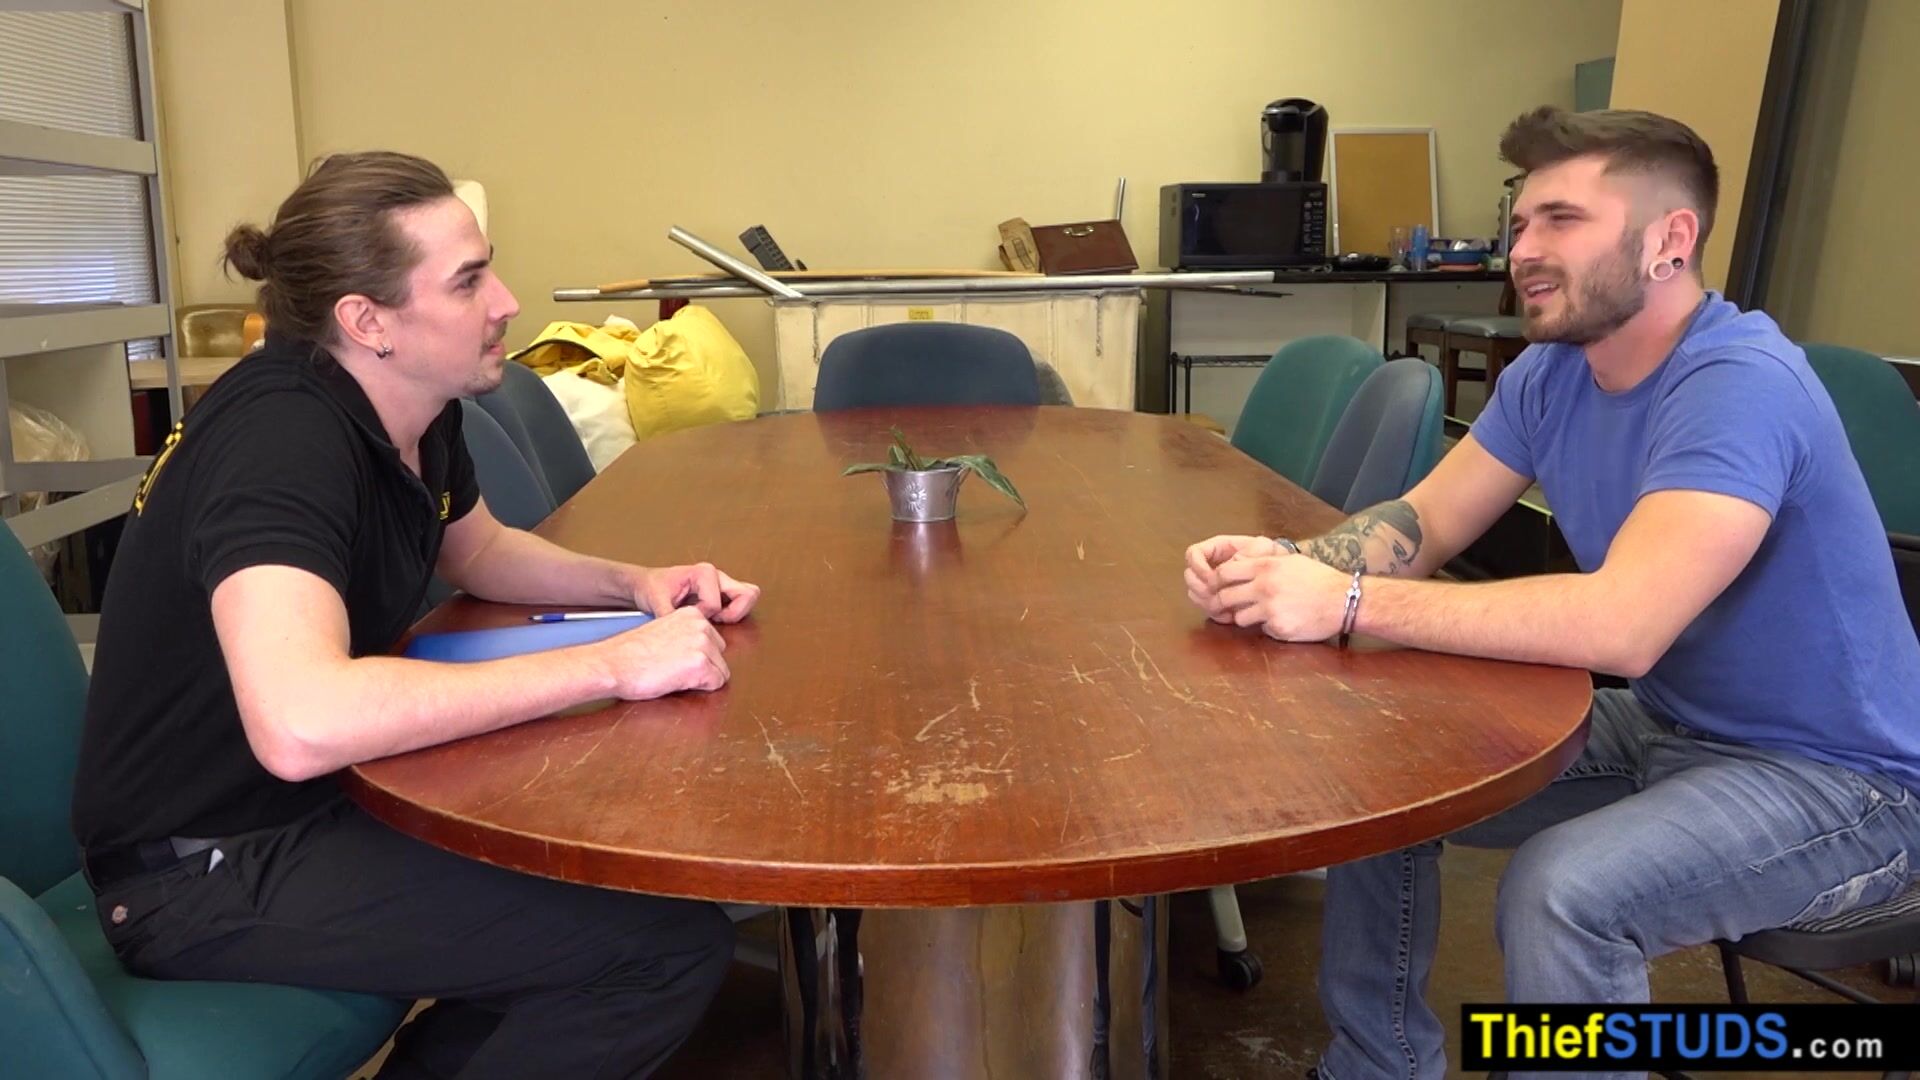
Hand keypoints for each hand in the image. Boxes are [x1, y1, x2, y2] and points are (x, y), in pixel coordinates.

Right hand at [601, 607, 730, 698]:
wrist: (613, 663)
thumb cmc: (630, 652)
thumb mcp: (664, 631)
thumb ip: (685, 636)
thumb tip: (697, 650)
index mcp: (692, 615)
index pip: (713, 642)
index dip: (696, 656)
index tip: (676, 658)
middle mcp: (701, 625)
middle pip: (720, 657)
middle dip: (703, 667)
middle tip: (674, 669)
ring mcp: (703, 644)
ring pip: (720, 671)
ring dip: (701, 678)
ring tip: (673, 674)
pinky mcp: (701, 665)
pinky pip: (716, 684)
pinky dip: (700, 689)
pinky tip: (677, 682)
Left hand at [631, 563, 761, 622]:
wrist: (647, 583)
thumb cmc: (652, 586)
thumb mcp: (656, 600)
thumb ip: (668, 615)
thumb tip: (676, 633)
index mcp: (703, 573)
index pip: (715, 603)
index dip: (702, 616)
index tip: (687, 615)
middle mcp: (717, 575)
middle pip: (747, 594)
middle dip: (734, 613)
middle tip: (715, 620)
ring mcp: (722, 583)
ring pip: (748, 597)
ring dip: (736, 613)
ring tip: (716, 619)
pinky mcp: (722, 592)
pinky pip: (740, 601)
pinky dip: (733, 613)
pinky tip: (714, 618)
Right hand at [1183, 535, 1282, 621]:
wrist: (1286, 577)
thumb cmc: (1274, 557)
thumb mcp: (1263, 549)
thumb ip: (1246, 554)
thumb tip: (1230, 565)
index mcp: (1218, 548)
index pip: (1193, 554)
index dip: (1198, 566)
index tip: (1211, 578)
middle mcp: (1211, 566)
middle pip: (1190, 577)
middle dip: (1201, 588)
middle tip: (1217, 596)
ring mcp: (1214, 584)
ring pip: (1195, 594)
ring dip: (1206, 602)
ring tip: (1225, 607)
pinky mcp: (1220, 600)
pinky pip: (1208, 608)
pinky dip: (1215, 613)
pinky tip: (1230, 616)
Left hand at [1207, 552, 1350, 641]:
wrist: (1344, 600)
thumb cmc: (1318, 578)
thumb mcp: (1289, 560)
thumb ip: (1262, 562)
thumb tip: (1236, 563)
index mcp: (1265, 567)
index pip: (1224, 573)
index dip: (1217, 581)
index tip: (1219, 586)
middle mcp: (1264, 587)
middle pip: (1224, 597)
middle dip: (1223, 603)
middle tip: (1227, 606)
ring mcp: (1270, 609)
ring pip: (1238, 618)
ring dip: (1245, 617)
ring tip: (1260, 613)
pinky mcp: (1278, 628)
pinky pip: (1261, 630)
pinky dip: (1267, 627)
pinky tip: (1283, 619)